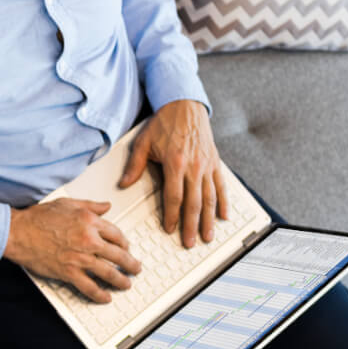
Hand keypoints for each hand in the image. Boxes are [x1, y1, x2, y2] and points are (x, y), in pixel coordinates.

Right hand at [5, 199, 142, 303]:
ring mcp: (80, 258)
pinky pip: (90, 287)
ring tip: (126, 284)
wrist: (19, 232)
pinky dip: (100, 294)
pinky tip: (105, 297)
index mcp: (89, 221)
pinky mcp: (69, 272)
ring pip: (109, 273)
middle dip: (130, 264)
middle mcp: (88, 240)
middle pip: (119, 255)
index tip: (126, 248)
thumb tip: (106, 206)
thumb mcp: (67, 204)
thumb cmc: (38, 218)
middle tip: (135, 268)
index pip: (117, 234)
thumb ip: (90, 205)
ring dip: (121, 280)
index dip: (125, 243)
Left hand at [117, 99, 228, 248]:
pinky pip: (221, 186)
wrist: (185, 105)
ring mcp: (207, 166)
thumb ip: (135, 165)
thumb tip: (123, 184)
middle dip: (192, 226)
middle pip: (194, 203)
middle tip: (190, 243)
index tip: (169, 229)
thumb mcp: (143, 141)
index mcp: (175, 163)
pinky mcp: (215, 163)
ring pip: (210, 198)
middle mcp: (194, 167)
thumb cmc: (164, 123)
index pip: (174, 197)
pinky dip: (223, 202)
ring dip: (209, 220)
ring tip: (207, 236)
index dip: (172, 215)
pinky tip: (223, 216)